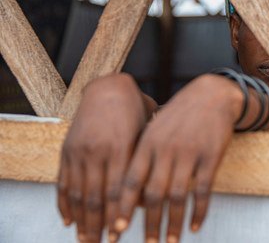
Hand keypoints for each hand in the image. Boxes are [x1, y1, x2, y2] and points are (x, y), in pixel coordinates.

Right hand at [57, 74, 152, 241]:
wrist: (108, 87)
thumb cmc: (136, 112)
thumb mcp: (148, 132)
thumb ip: (148, 162)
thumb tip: (158, 196)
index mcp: (122, 146)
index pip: (119, 189)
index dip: (118, 214)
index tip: (120, 234)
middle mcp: (99, 150)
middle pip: (96, 197)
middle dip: (100, 224)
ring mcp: (80, 151)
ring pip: (78, 193)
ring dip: (82, 220)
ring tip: (87, 240)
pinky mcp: (67, 150)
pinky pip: (63, 182)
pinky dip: (65, 204)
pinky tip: (69, 221)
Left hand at [113, 74, 241, 242]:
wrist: (213, 94)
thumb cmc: (180, 113)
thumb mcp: (156, 127)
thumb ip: (144, 154)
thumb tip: (133, 192)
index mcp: (148, 142)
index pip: (130, 180)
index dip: (123, 207)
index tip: (117, 229)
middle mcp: (166, 149)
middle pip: (153, 194)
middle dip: (149, 224)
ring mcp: (189, 153)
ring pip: (177, 196)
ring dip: (173, 224)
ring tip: (170, 242)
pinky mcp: (211, 157)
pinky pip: (202, 190)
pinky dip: (198, 212)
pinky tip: (195, 226)